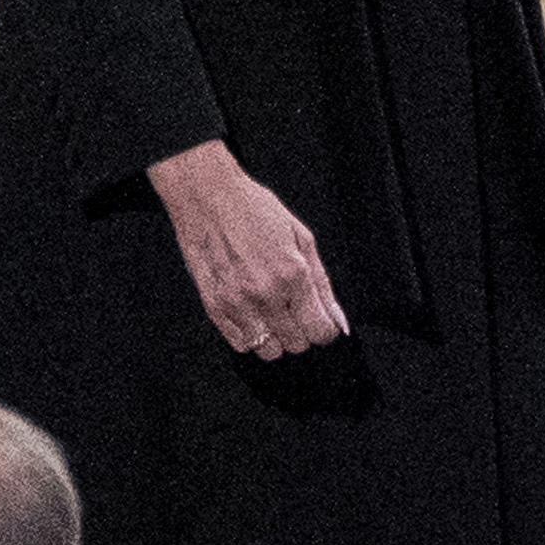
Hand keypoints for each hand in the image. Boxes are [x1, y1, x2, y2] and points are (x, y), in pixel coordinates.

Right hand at [147, 139, 348, 357]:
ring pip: (268, 350)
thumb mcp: (301, 237)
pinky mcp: (213, 304)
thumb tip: (338, 321)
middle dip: (299, 330)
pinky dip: (248, 334)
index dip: (323, 328)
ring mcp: (236, 302)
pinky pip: (239, 343)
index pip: (320, 332)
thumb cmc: (253, 209)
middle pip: (296, 345)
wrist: (206, 194)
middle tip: (291, 308)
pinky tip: (248, 311)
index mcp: (293, 275)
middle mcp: (266, 294)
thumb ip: (322, 283)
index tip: (316, 318)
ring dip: (273, 337)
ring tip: (268, 312)